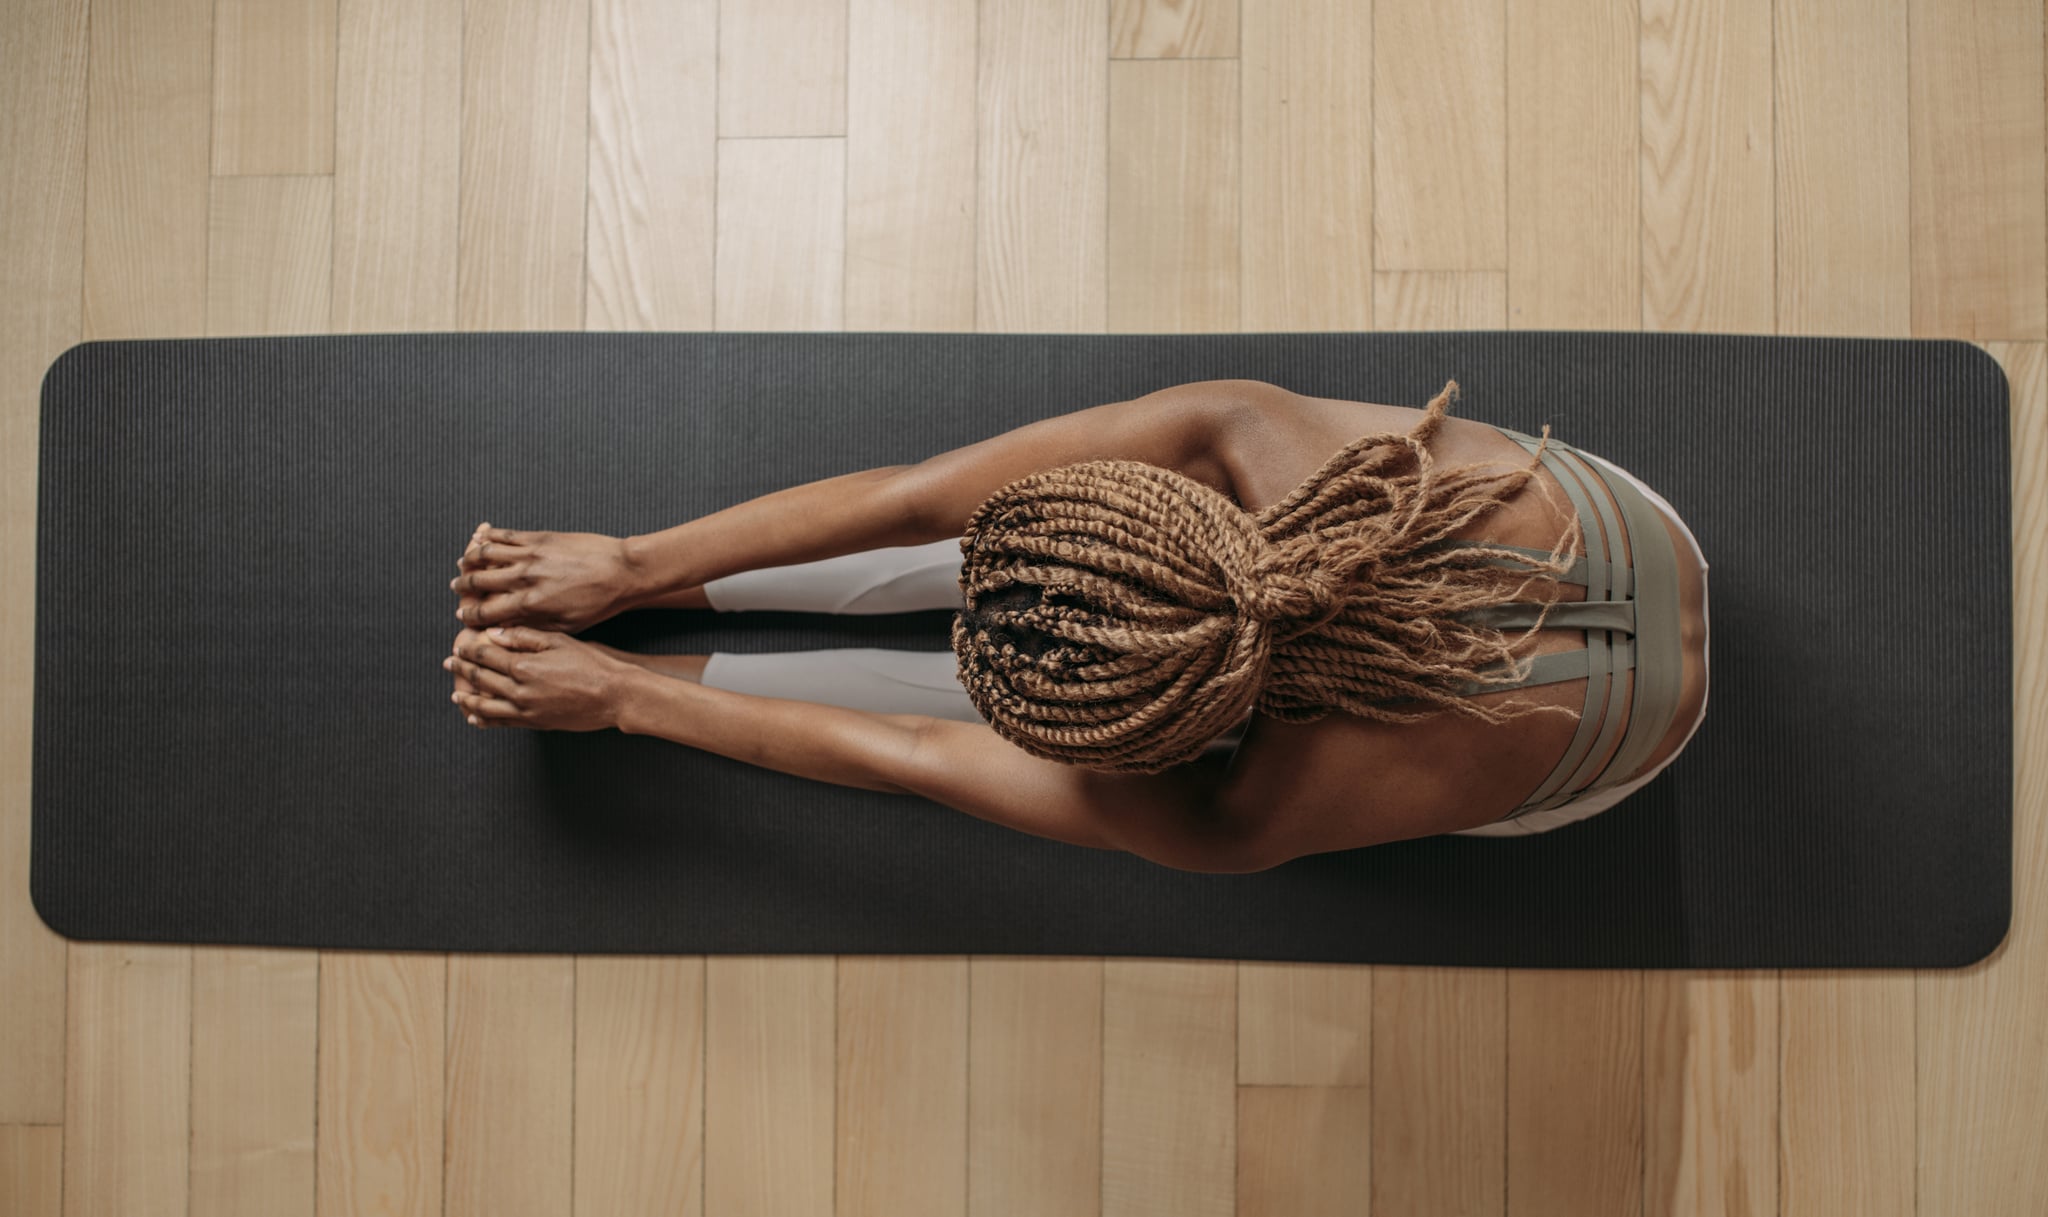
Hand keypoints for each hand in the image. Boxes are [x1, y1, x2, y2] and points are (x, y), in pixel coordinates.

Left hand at [444, 626, 637, 732]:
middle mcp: (519, 689)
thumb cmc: (591, 664)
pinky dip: (485, 719)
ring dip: (467, 698)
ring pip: (485, 704)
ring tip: (456, 694)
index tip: (458, 645)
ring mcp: (525, 709)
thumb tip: (494, 634)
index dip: (469, 649)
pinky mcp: (535, 723)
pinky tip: (476, 716)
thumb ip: (525, 636)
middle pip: (481, 678)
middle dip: (462, 670)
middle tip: (449, 664)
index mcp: (524, 665)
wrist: (614, 695)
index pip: (486, 655)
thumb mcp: (559, 640)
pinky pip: (502, 723)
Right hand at [452, 522, 643, 631]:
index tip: (463, 617)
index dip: (469, 615)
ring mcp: (530, 554)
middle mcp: (524, 578)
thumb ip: (532, 627)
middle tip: (456, 587)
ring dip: (469, 559)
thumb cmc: (598, 603)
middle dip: (462, 587)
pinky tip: (480, 538)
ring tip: (463, 563)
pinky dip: (487, 536)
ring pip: (485, 554)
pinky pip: (504, 534)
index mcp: (530, 604)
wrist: (622, 571)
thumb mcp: (565, 626)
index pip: (485, 611)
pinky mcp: (539, 537)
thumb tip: (506, 630)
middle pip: (478, 581)